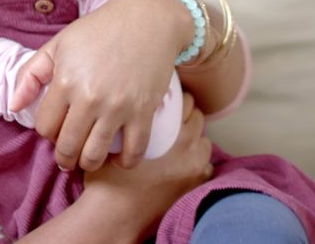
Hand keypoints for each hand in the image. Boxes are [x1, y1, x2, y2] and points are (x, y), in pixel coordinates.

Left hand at [20, 0, 190, 171]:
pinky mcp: (144, 112)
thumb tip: (13, 107)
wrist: (147, 20)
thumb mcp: (58, 44)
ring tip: (88, 159)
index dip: (47, 131)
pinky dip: (124, 163)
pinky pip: (133, 152)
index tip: (55, 128)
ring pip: (95, 155)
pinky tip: (118, 158)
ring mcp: (118, 108)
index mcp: (65, 82)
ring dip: (88, 163)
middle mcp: (90, 99)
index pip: (45, 127)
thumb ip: (30, 75)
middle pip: (67, 147)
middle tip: (66, 156)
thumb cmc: (99, 30)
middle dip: (63, 156)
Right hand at [82, 93, 212, 238]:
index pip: (186, 102)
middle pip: (198, 119)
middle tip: (169, 117)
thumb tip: (134, 104)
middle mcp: (191, 151)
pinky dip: (196, 162)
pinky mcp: (195, 187)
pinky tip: (180, 163)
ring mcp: (196, 171)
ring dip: (193, 138)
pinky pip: (205, 166)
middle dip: (185, 116)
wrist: (115, 218)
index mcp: (174, 136)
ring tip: (175, 140)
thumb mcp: (112, 142)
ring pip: (204, 142)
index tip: (165, 99)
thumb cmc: (109, 181)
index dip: (174, 97)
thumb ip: (127, 122)